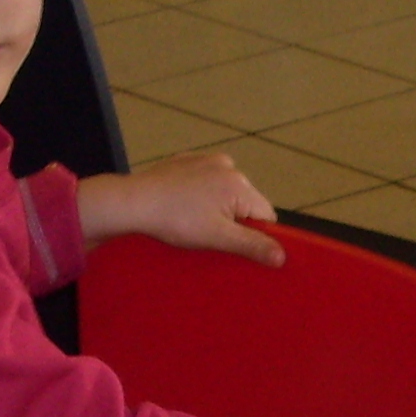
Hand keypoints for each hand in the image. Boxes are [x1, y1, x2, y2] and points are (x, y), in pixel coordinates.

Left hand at [77, 153, 284, 265]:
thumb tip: (283, 256)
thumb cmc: (175, 220)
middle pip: (246, 202)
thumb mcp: (218, 238)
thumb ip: (253, 245)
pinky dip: (200, 195)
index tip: (232, 244)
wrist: (133, 202)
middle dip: (234, 220)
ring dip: (217, 207)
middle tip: (208, 234)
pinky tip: (183, 206)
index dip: (254, 234)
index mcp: (240, 184)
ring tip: (192, 220)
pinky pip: (205, 181)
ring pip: (225, 192)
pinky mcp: (187, 160)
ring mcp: (205, 160)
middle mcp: (228, 166)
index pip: (265, 215)